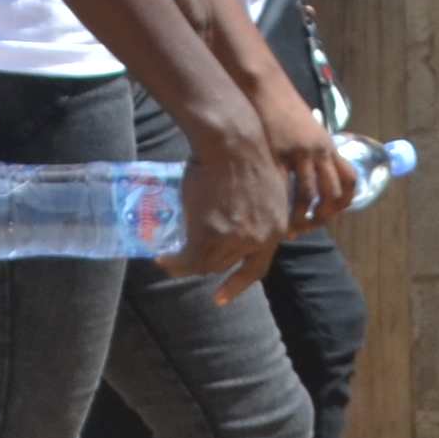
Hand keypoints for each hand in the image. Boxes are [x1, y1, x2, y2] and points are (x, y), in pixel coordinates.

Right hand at [165, 113, 294, 298]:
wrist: (231, 141)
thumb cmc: (246, 153)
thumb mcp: (265, 189)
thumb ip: (257, 212)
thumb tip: (237, 222)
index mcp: (275, 229)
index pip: (257, 268)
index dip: (238, 283)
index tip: (221, 296)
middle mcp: (257, 239)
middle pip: (225, 264)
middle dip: (204, 264)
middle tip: (185, 261)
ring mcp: (234, 239)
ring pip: (206, 262)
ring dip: (186, 264)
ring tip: (170, 260)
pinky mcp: (209, 234)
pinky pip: (188, 260)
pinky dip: (174, 262)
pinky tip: (163, 259)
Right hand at [253, 82, 354, 228]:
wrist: (264, 87)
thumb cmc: (284, 106)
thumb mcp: (308, 128)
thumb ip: (314, 150)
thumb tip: (313, 173)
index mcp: (329, 145)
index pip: (350, 180)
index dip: (344, 202)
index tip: (330, 213)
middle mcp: (319, 151)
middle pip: (333, 193)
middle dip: (324, 216)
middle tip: (310, 226)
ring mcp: (299, 154)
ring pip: (309, 196)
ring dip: (303, 217)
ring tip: (292, 228)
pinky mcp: (277, 154)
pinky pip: (283, 188)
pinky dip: (281, 206)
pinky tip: (274, 215)